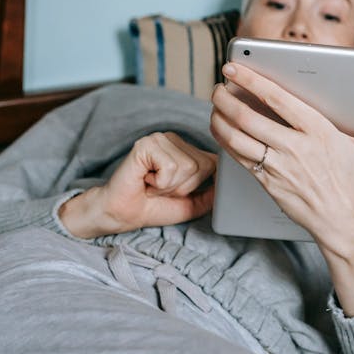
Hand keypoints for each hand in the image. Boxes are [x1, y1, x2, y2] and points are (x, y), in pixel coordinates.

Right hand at [59, 132, 216, 237]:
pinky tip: (145, 179)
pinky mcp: (146, 144)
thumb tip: (231, 184)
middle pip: (203, 166)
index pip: (214, 164)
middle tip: (161, 188)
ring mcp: (159, 139)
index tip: (175, 191)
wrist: (122, 214)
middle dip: (184, 187)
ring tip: (152, 185)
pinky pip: (171, 167)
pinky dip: (160, 182)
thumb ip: (213, 193)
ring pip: (188, 167)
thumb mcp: (193, 203)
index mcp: (186, 149)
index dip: (197, 185)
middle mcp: (174, 139)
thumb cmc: (153, 207)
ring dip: (170, 186)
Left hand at [210, 63, 353, 259]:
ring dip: (220, 119)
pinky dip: (225, 141)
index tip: (233, 68)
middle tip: (217, 87)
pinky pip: (239, 159)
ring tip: (214, 105)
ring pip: (237, 138)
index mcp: (319, 131)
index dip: (250, 80)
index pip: (277, 99)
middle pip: (248, 117)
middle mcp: (295, 148)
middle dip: (226, 98)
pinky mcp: (269, 184)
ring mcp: (279, 168)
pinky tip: (220, 130)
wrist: (345, 225)